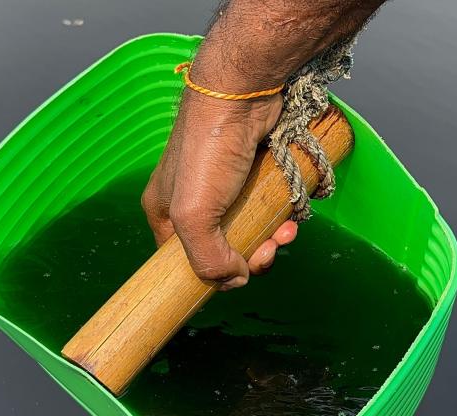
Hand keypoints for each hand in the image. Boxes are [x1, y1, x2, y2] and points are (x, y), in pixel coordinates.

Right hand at [141, 89, 297, 290]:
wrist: (244, 94)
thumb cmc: (209, 152)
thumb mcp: (194, 214)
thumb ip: (207, 259)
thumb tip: (234, 280)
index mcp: (164, 212)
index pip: (181, 261)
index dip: (210, 274)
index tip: (237, 274)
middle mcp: (192, 200)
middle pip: (221, 248)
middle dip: (250, 257)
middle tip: (268, 251)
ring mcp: (224, 187)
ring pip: (250, 229)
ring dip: (271, 239)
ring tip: (287, 231)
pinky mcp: (252, 174)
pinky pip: (267, 207)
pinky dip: (281, 216)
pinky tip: (292, 216)